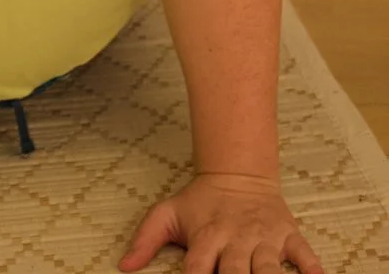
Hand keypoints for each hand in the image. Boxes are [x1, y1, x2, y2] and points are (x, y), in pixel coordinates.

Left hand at [117, 172, 325, 273]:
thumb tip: (124, 266)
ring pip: (270, 270)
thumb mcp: (168, 214)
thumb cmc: (200, 202)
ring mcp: (264, 238)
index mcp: (206, 237)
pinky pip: (305, 255)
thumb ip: (146, 240)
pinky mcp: (288, 234)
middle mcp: (236, 240)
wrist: (239, 173)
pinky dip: (312, 270)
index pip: (197, 272)